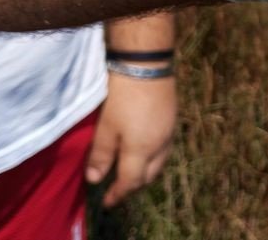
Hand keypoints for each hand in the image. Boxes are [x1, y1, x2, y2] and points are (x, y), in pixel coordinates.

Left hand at [85, 71, 176, 206]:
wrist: (147, 65)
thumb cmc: (122, 97)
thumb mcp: (106, 126)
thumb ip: (101, 154)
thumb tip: (95, 179)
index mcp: (142, 150)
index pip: (130, 181)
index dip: (118, 193)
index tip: (107, 202)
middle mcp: (160, 145)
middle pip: (149, 175)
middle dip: (134, 185)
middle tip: (119, 188)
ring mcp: (169, 131)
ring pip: (160, 162)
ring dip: (145, 171)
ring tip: (131, 170)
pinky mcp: (172, 119)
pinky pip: (164, 148)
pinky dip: (153, 157)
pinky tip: (144, 148)